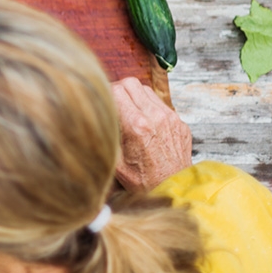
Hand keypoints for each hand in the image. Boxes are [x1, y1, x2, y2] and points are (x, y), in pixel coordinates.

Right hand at [112, 77, 192, 192]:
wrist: (174, 189)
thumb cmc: (143, 180)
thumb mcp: (114, 161)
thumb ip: (105, 135)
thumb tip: (91, 119)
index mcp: (136, 126)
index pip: (117, 90)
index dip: (106, 92)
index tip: (103, 102)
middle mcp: (155, 117)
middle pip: (131, 83)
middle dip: (119, 90)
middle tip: (114, 103)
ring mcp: (170, 118)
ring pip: (146, 90)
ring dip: (135, 96)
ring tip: (129, 113)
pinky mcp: (180, 122)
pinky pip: (161, 104)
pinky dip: (149, 108)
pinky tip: (145, 124)